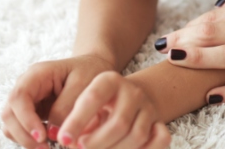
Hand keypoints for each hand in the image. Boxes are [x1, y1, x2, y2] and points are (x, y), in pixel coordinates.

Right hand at [2, 54, 113, 148]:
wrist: (94, 68)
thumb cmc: (90, 71)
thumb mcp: (84, 83)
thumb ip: (66, 106)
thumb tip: (51, 132)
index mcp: (37, 74)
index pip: (19, 97)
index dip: (25, 119)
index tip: (41, 136)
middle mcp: (26, 86)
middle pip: (9, 114)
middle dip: (24, 134)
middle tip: (44, 148)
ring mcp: (26, 100)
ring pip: (11, 124)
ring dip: (25, 140)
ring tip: (46, 148)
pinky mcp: (31, 112)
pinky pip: (20, 130)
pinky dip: (28, 140)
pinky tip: (46, 144)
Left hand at [55, 71, 169, 148]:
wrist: (126, 96)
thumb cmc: (95, 106)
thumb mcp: (81, 105)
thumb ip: (73, 122)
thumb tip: (69, 142)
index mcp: (109, 81)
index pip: (93, 98)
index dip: (76, 122)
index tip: (63, 140)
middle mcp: (133, 91)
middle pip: (119, 123)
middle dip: (97, 144)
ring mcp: (148, 107)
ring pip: (137, 135)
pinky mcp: (159, 121)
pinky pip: (161, 139)